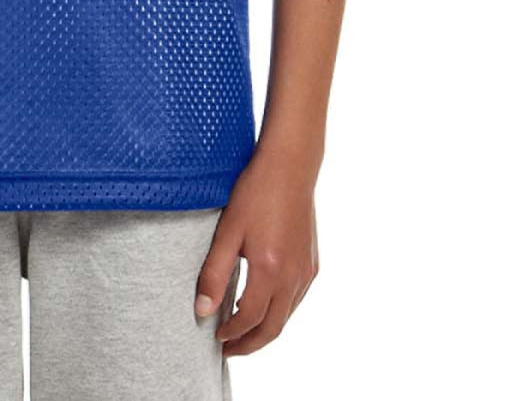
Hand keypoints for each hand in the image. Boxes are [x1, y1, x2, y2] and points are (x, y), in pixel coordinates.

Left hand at [193, 143, 319, 357]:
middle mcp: (294, 276)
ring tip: (243, 331)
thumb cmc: (255, 192)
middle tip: (229, 349)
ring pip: (287, 316)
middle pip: (273, 328)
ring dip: (266, 330)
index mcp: (270, 270)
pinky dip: (280, 311)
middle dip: (250, 344)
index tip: (215, 336)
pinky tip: (264, 305)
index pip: (249, 318)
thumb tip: (202, 311)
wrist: (290, 166)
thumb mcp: (227, 230)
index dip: (231, 333)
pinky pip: (297, 299)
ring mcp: (307, 270)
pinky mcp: (313, 263)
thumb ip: (214, 273)